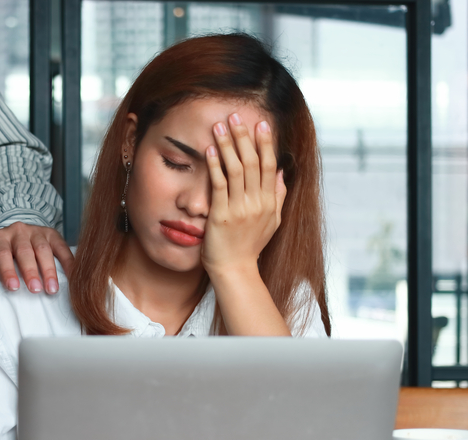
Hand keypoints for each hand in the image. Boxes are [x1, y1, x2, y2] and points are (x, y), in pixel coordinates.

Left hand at [0, 222, 73, 293]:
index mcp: (0, 238)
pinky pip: (62, 247)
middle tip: (35, 291)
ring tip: (52, 290)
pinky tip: (72, 277)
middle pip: (25, 251)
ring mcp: (37, 231)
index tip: (13, 288)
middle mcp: (18, 231)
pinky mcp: (53, 234)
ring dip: (49, 270)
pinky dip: (68, 262)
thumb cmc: (1, 253)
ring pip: (44, 249)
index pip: (2, 254)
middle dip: (30, 271)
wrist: (17, 233)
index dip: (7, 270)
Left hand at [201, 114, 286, 279]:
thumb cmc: (249, 246)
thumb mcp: (271, 221)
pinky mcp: (222, 215)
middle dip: (244, 137)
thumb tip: (283, 172)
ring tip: (220, 125)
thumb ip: (278, 196)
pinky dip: (215, 166)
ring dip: (228, 145)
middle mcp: (258, 203)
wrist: (235, 270)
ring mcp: (240, 209)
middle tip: (236, 115)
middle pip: (254, 162)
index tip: (261, 123)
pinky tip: (209, 150)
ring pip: (237, 169)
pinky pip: (219, 185)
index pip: (270, 166)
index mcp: (270, 202)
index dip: (266, 143)